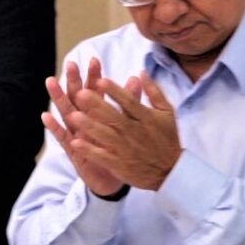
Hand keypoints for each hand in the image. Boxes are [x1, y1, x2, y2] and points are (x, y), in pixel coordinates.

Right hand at [43, 59, 127, 197]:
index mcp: (99, 114)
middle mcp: (85, 121)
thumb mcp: (125, 123)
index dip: (94, 76)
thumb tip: (134, 78)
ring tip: (51, 81)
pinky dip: (54, 126)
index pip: (96, 90)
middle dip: (74, 80)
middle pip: (78, 97)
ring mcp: (77, 134)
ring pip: (66, 113)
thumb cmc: (118, 148)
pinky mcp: (73, 150)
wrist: (115, 178)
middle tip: (71, 64)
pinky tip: (46, 116)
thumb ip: (129, 100)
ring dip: (58, 97)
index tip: (94, 60)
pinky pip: (62, 137)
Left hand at [67, 73, 182, 191]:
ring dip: (89, 126)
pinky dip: (89, 150)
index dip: (115, 91)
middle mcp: (135, 132)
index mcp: (146, 118)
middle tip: (80, 93)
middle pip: (114, 117)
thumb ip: (154, 91)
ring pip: (105, 135)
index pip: (129, 102)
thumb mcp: (167, 112)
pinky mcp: (120, 164)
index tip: (100, 80)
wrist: (170, 171)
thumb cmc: (167, 138)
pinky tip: (75, 143)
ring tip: (74, 116)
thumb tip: (140, 73)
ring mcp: (126, 149)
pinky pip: (102, 156)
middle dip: (97, 105)